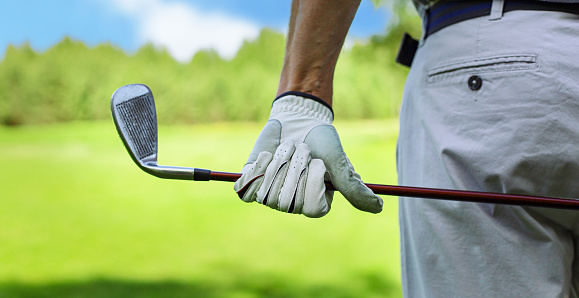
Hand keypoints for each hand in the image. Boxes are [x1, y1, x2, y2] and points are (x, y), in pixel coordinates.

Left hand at [234, 92, 382, 216]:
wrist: (297, 119)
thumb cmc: (321, 141)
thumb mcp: (340, 163)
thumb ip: (354, 188)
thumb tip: (378, 207)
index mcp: (313, 203)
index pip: (310, 209)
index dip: (312, 183)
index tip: (317, 163)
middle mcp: (291, 204)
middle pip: (286, 202)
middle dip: (295, 169)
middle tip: (301, 151)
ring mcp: (270, 193)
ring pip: (267, 193)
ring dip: (279, 163)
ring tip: (286, 149)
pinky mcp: (252, 181)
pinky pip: (246, 187)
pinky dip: (259, 167)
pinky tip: (268, 154)